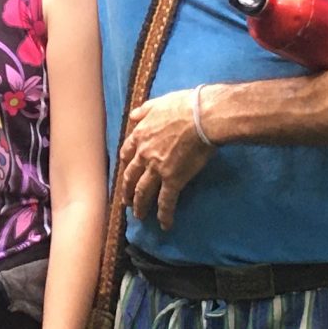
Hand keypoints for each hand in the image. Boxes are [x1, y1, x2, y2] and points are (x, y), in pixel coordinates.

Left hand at [116, 87, 219, 230]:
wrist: (202, 117)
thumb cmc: (184, 106)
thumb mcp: (158, 103)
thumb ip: (144, 111)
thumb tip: (133, 116)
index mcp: (140, 135)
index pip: (126, 154)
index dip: (125, 166)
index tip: (125, 173)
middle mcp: (144, 154)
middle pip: (130, 177)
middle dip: (127, 191)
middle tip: (126, 201)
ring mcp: (157, 169)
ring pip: (143, 192)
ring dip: (140, 206)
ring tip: (139, 216)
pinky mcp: (173, 180)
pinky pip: (166, 201)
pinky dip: (164, 215)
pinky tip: (165, 225)